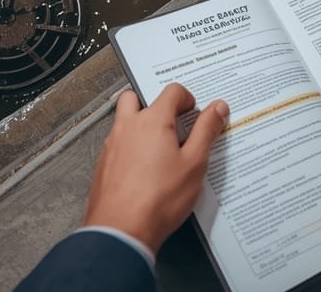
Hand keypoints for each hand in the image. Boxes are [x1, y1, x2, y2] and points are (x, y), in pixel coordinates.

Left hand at [82, 84, 229, 252]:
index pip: (171, 91)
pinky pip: (117, 144)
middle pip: (137, 97)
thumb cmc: (159, 199)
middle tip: (172, 123)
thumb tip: (217, 108)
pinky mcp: (104, 164)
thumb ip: (206, 131)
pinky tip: (145, 169)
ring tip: (161, 149)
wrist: (121, 229)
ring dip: (141, 125)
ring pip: (124, 121)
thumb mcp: (194, 163)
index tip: (195, 113)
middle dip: (155, 104)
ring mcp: (112, 145)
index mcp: (152, 121)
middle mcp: (127, 127)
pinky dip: (130, 147)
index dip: (187, 98)